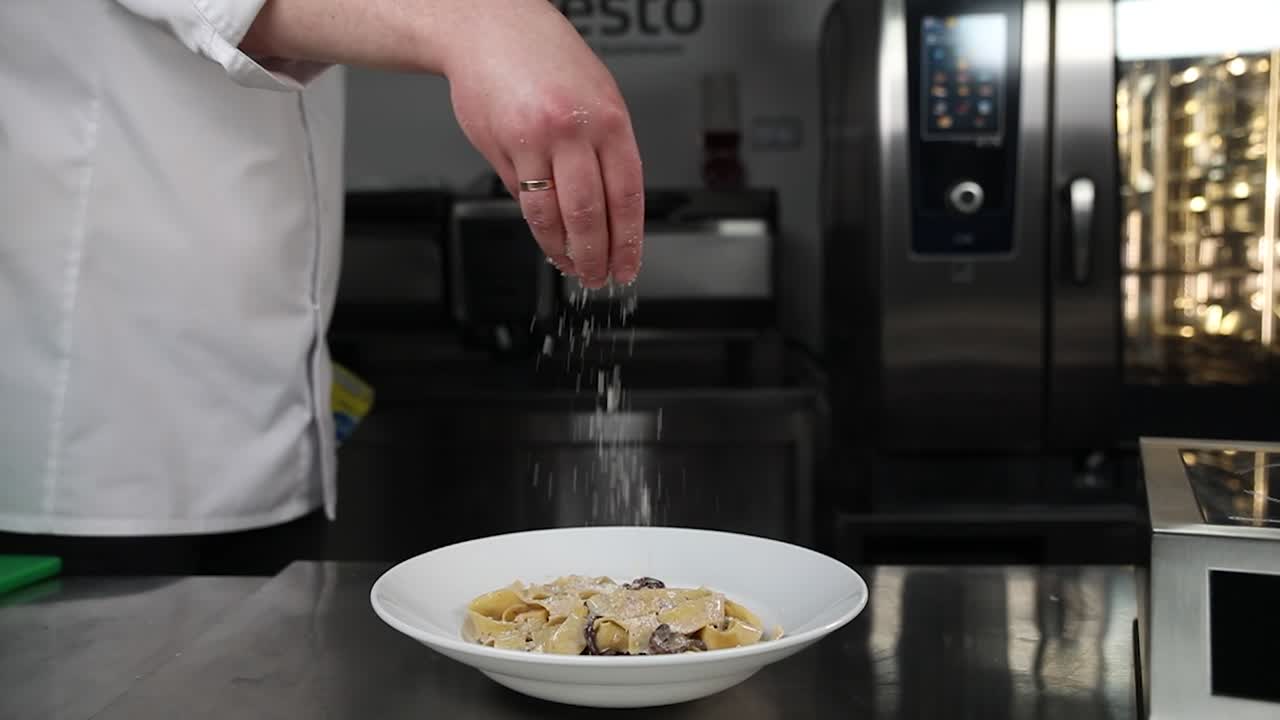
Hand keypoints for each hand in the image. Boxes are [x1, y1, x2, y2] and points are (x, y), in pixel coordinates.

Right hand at [441, 1, 643, 287]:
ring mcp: (535, 139)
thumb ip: (604, 150)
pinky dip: (536, 226)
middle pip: (590, 214)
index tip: (629, 265)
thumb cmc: (545, 56)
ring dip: (563, 249)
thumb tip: (607, 207)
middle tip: (598, 277)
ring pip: (552, 214)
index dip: (629, 240)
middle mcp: (574, 129)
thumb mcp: (597, 95)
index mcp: (610, 118)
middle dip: (596, 255)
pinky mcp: (502, 147)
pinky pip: (522, 199)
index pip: (627, 195)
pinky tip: (545, 239)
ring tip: (571, 266)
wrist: (488, 25)